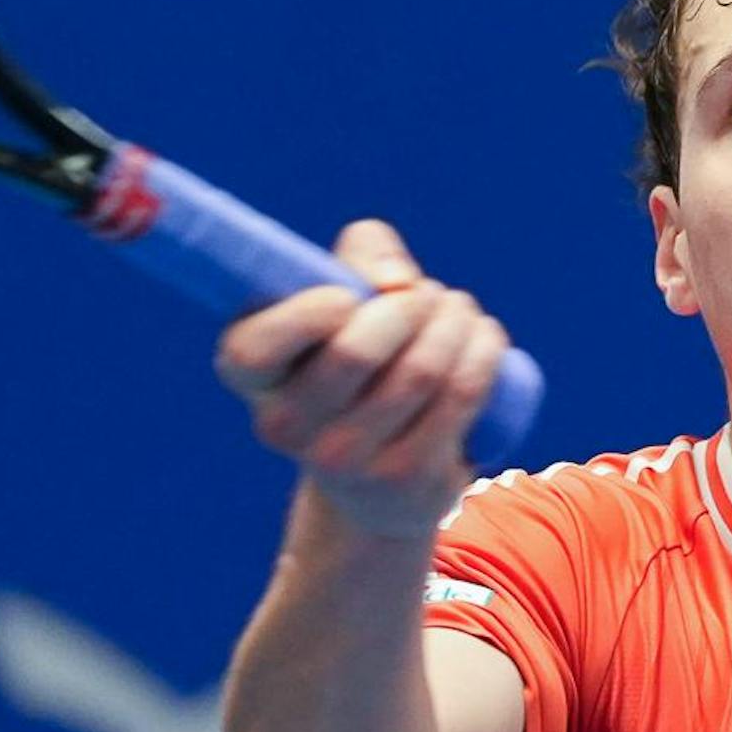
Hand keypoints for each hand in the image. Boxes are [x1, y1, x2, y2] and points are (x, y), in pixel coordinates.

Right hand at [214, 220, 512, 538]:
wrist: (376, 472)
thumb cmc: (355, 352)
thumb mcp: (341, 291)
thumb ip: (361, 254)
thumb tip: (396, 285)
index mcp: (250, 374)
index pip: (254, 350)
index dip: (308, 314)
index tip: (348, 298)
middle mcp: (284, 427)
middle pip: (357, 351)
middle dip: (411, 303)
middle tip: (425, 296)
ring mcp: (344, 461)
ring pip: (420, 370)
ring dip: (455, 320)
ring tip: (458, 310)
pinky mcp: (405, 477)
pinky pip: (459, 395)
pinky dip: (482, 350)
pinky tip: (482, 335)